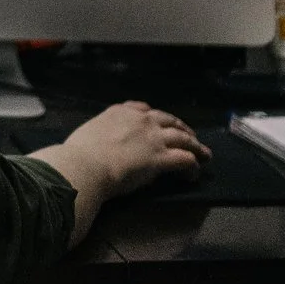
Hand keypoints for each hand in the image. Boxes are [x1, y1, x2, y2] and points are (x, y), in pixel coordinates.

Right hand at [29, 101, 210, 244]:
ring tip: (204, 154)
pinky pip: (185, 159)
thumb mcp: (91, 132)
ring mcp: (154, 138)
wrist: (87, 164)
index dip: (156, 117)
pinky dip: (192, 166)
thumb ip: (104, 133)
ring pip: (183, 138)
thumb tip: (107, 144)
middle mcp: (141, 120)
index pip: (144, 109)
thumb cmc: (80, 151)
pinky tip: (193, 174)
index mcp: (120, 112)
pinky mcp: (162, 158)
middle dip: (182, 128)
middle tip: (191, 137)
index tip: (161, 122)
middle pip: (170, 121)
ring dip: (196, 147)